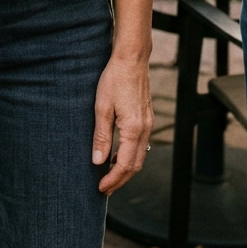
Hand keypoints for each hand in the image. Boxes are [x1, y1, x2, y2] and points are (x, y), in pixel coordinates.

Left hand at [92, 52, 153, 193]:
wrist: (132, 59)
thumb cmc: (114, 79)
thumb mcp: (102, 107)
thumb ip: (101, 136)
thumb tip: (98, 162)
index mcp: (134, 129)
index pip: (125, 165)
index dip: (113, 180)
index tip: (101, 189)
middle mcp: (145, 129)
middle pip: (135, 165)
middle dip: (120, 180)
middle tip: (104, 189)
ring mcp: (148, 124)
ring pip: (140, 156)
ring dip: (125, 169)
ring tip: (109, 175)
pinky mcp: (147, 118)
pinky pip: (141, 145)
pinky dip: (130, 156)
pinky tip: (118, 155)